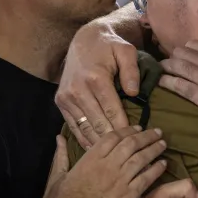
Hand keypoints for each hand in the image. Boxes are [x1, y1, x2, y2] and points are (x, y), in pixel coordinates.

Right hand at [48, 126, 167, 197]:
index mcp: (92, 157)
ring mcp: (120, 179)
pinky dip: (156, 169)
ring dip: (154, 149)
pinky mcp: (129, 194)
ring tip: (163, 144)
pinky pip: (146, 178)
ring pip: (141, 158)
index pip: (114, 136)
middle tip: (157, 132)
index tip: (137, 128)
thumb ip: (62, 155)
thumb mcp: (59, 175)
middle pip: (131, 144)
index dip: (128, 130)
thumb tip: (60, 137)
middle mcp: (109, 164)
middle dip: (146, 136)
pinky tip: (163, 164)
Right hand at [56, 20, 139, 148]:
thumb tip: (133, 92)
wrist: (84, 40)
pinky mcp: (60, 101)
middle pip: (98, 123)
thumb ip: (131, 70)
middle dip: (114, 139)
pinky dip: (83, 139)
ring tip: (114, 157)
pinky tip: (95, 150)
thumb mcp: (126, 50)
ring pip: (85, 127)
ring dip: (98, 143)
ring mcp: (66, 97)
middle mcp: (77, 89)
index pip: (112, 110)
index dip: (125, 127)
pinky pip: (73, 125)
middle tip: (128, 153)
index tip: (137, 139)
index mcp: (95, 78)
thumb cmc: (109, 46)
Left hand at [159, 38, 197, 110]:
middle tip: (167, 57)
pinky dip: (168, 82)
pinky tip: (160, 80)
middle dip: (175, 56)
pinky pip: (180, 86)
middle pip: (186, 56)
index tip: (183, 49)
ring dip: (168, 66)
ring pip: (180, 68)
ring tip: (161, 66)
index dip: (189, 47)